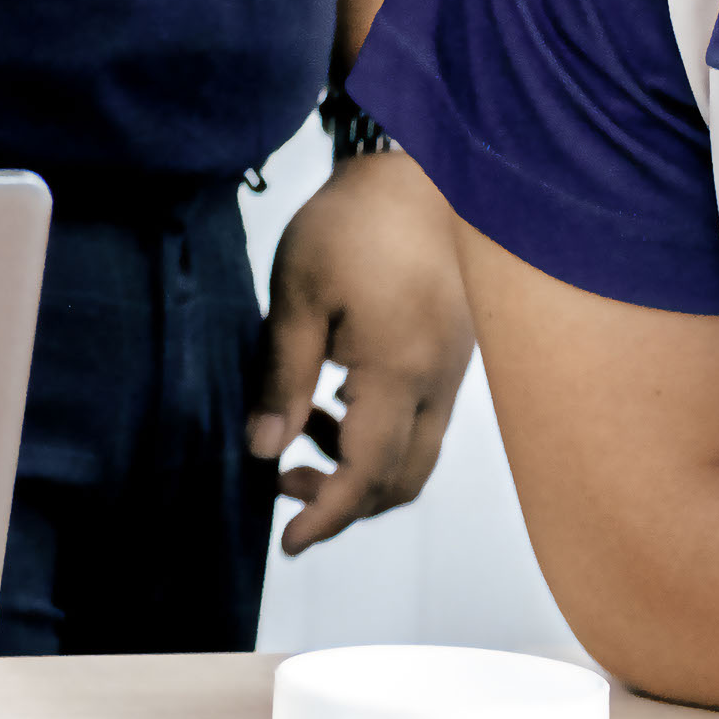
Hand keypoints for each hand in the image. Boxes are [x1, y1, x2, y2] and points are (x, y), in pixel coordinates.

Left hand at [252, 146, 474, 549]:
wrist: (421, 175)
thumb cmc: (351, 226)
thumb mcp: (296, 295)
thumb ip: (282, 378)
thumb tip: (265, 449)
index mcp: (400, 373)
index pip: (367, 475)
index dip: (327, 516)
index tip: (288, 543)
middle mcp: (438, 385)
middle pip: (401, 481)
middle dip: (343, 502)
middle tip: (282, 482)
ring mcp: (453, 374)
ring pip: (417, 457)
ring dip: (360, 469)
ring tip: (300, 435)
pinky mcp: (454, 358)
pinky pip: (423, 423)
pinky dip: (380, 436)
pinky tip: (334, 403)